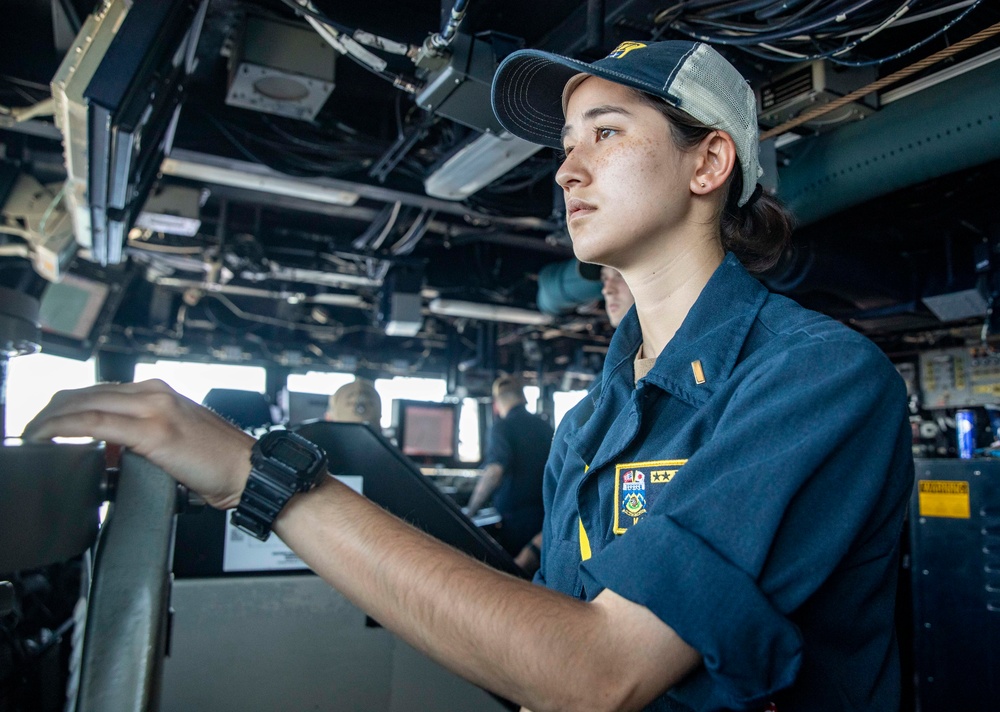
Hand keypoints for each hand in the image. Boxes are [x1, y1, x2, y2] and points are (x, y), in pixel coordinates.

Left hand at [22, 379, 255, 508]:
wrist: (250, 471)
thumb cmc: (221, 463)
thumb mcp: (175, 441)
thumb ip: (143, 438)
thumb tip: (111, 451)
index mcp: (160, 392)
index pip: (99, 392)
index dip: (65, 406)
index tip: (45, 424)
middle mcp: (155, 393)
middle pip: (84, 393)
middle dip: (49, 410)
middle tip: (29, 431)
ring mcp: (155, 409)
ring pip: (84, 404)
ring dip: (48, 420)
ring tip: (31, 437)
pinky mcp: (154, 432)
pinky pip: (95, 425)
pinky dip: (63, 429)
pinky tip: (47, 438)